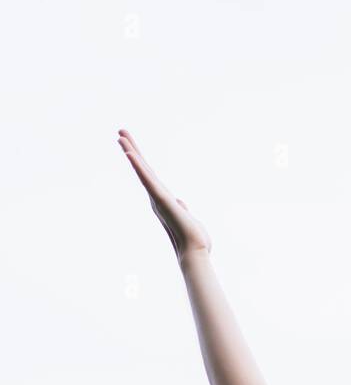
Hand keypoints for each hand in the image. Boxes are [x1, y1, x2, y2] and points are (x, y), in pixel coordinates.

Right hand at [117, 128, 211, 262]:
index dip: (140, 161)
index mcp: (162, 200)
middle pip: (143, 169)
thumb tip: (180, 203)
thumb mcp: (187, 218)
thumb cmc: (193, 239)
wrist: (195, 252)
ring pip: (142, 171)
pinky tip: (130, 154)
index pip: (150, 176)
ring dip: (132, 153)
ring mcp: (157, 198)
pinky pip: (148, 180)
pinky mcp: (161, 199)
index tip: (131, 147)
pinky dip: (139, 167)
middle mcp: (156, 198)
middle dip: (132, 149)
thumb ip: (181, 208)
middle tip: (120, 132)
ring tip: (121, 136)